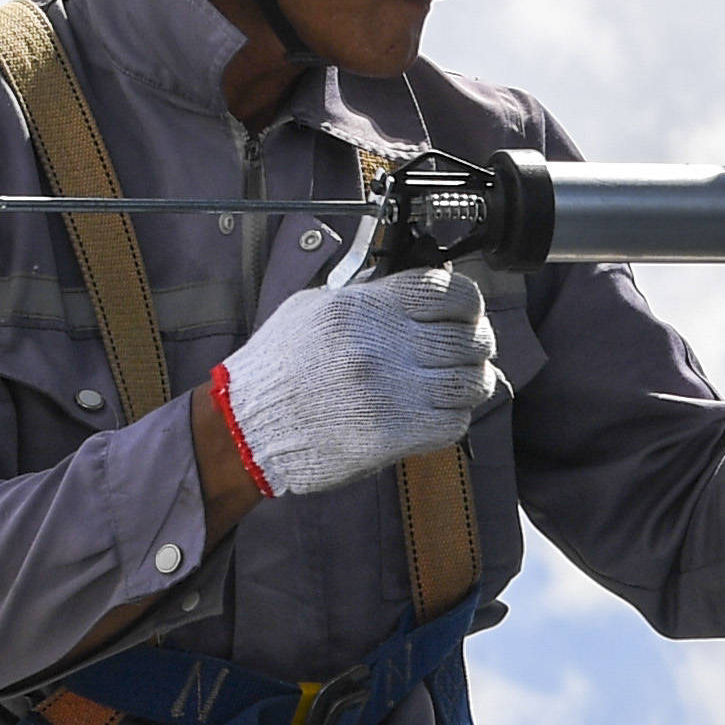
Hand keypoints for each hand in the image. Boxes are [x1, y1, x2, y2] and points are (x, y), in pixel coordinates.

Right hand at [211, 262, 492, 497]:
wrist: (247, 424)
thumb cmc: (278, 366)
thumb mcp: (314, 307)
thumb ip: (367, 295)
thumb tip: (417, 290)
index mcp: (365, 308)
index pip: (448, 291)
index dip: (468, 302)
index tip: (466, 313)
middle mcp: (382, 345)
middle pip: (469, 337)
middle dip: (476, 344)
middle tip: (467, 351)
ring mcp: (391, 392)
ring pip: (471, 381)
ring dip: (472, 382)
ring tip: (458, 383)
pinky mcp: (393, 434)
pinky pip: (454, 422)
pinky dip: (454, 417)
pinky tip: (436, 413)